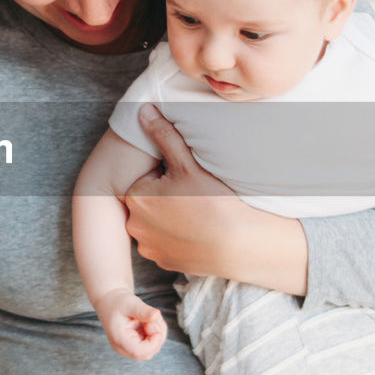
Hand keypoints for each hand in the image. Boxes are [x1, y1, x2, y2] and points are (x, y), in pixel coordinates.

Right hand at [94, 289, 166, 360]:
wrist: (111, 303)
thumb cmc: (117, 303)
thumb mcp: (130, 303)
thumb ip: (143, 311)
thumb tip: (156, 315)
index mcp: (119, 339)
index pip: (139, 352)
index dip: (153, 342)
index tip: (153, 325)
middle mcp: (125, 348)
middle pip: (150, 351)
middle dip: (157, 333)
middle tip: (150, 316)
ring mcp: (132, 348)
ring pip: (155, 347)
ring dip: (158, 330)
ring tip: (149, 315)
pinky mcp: (138, 345)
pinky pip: (155, 343)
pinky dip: (158, 330)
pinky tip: (150, 320)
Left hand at [121, 105, 309, 294]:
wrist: (239, 244)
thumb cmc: (214, 201)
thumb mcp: (188, 163)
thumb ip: (163, 135)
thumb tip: (144, 111)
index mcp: (136, 197)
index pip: (146, 179)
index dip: (167, 176)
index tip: (186, 179)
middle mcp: (135, 226)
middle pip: (148, 202)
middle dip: (164, 197)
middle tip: (194, 195)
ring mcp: (149, 248)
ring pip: (155, 224)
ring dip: (168, 218)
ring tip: (197, 214)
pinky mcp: (164, 263)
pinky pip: (166, 244)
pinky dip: (177, 238)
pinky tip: (197, 232)